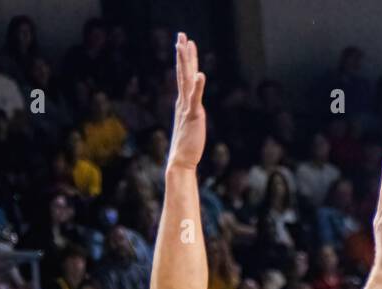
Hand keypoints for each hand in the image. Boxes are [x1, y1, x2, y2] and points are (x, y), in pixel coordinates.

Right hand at [167, 33, 206, 170]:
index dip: (184, 59)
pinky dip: (198, 86)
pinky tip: (200, 75)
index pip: (183, 76)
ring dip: (186, 62)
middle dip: (182, 53)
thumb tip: (193, 111)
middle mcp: (183, 101)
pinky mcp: (193, 116)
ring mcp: (187, 107)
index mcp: (183, 102)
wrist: (181, 160)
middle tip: (181, 35)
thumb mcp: (190, 125)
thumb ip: (191, 114)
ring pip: (186, 80)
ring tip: (186, 45)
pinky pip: (195, 98)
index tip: (183, 43)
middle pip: (183, 72)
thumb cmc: (187, 146)